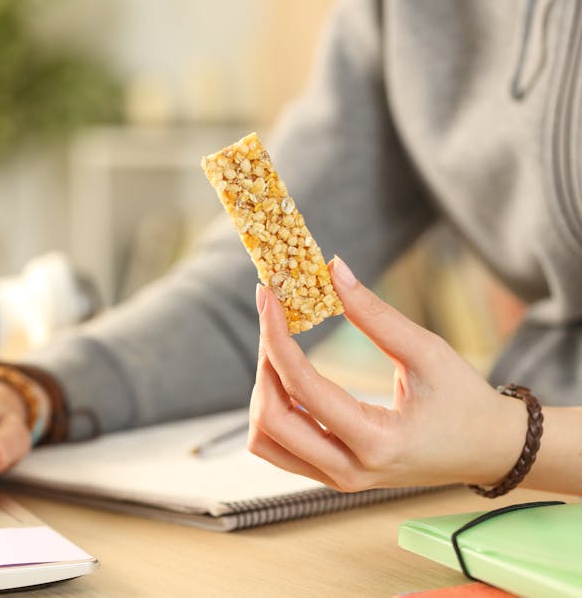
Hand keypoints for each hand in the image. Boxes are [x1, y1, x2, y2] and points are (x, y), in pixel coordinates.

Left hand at [248, 256, 527, 490]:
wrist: (489, 451)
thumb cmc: (465, 401)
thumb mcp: (428, 351)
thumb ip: (376, 314)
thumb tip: (333, 269)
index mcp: (377, 442)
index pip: (301, 387)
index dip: (276, 337)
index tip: (267, 297)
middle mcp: (350, 470)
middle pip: (270, 421)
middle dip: (263, 364)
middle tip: (272, 318)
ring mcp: (338, 480)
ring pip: (265, 441)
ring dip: (262, 391)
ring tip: (280, 348)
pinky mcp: (332, 476)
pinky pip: (280, 447)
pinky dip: (272, 410)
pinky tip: (289, 376)